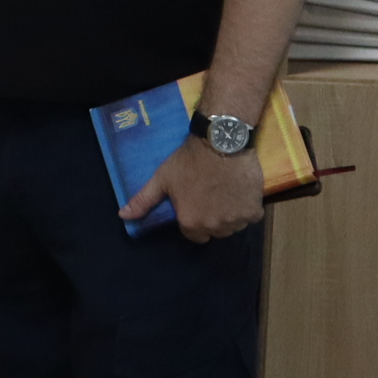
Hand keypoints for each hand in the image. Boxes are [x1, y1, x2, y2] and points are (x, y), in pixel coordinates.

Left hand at [124, 135, 264, 242]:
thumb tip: (122, 216)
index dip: (193, 219)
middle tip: (210, 196)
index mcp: (191, 222)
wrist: (221, 142)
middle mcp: (214, 227)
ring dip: (230, 215)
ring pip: (233, 226)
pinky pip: (251, 216)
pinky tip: (239, 191)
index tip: (195, 203)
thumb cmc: (188, 161)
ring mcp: (236, 220)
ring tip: (224, 192)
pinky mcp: (254, 211)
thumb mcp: (161, 179)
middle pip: (214, 232)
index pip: (193, 235)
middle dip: (212, 219)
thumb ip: (143, 201)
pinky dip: (247, 207)